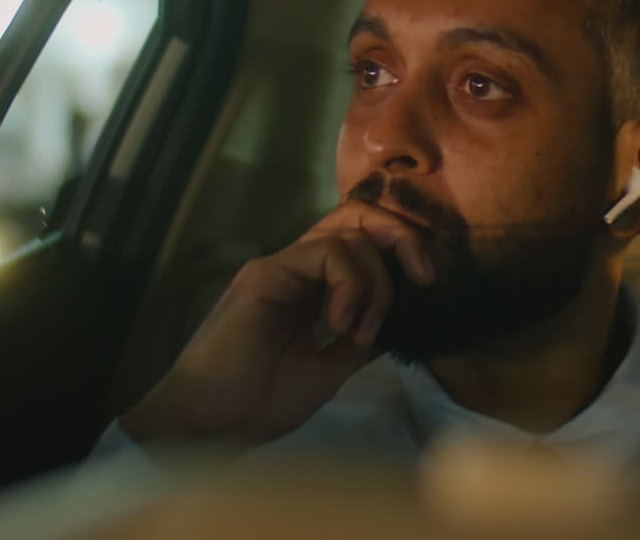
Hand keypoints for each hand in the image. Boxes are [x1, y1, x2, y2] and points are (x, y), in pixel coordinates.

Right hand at [120, 201, 433, 451]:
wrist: (214, 423)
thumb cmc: (261, 402)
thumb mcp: (330, 370)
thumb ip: (359, 342)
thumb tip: (394, 323)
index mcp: (311, 288)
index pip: (361, 241)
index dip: (400, 249)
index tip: (425, 285)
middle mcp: (296, 268)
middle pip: (356, 216)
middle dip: (401, 236)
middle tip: (422, 277)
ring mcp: (280, 267)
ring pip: (348, 234)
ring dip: (375, 283)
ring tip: (358, 330)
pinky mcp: (265, 274)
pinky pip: (325, 252)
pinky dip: (349, 283)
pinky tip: (341, 324)